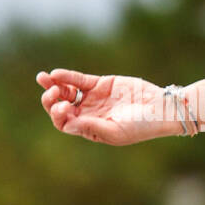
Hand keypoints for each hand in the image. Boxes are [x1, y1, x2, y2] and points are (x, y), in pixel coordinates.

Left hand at [36, 69, 178, 145]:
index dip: (58, 115)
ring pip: (66, 91)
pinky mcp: (100, 84)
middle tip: (51, 94)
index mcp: (88, 129)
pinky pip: (78, 80)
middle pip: (60, 107)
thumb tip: (67, 125)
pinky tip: (56, 74)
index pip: (64, 123)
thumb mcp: (115, 131)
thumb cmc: (141, 126)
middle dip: (51, 100)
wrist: (160, 108)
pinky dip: (67, 76)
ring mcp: (92, 98)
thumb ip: (91, 127)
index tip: (63, 107)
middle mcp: (87, 114)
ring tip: (43, 78)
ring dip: (53, 86)